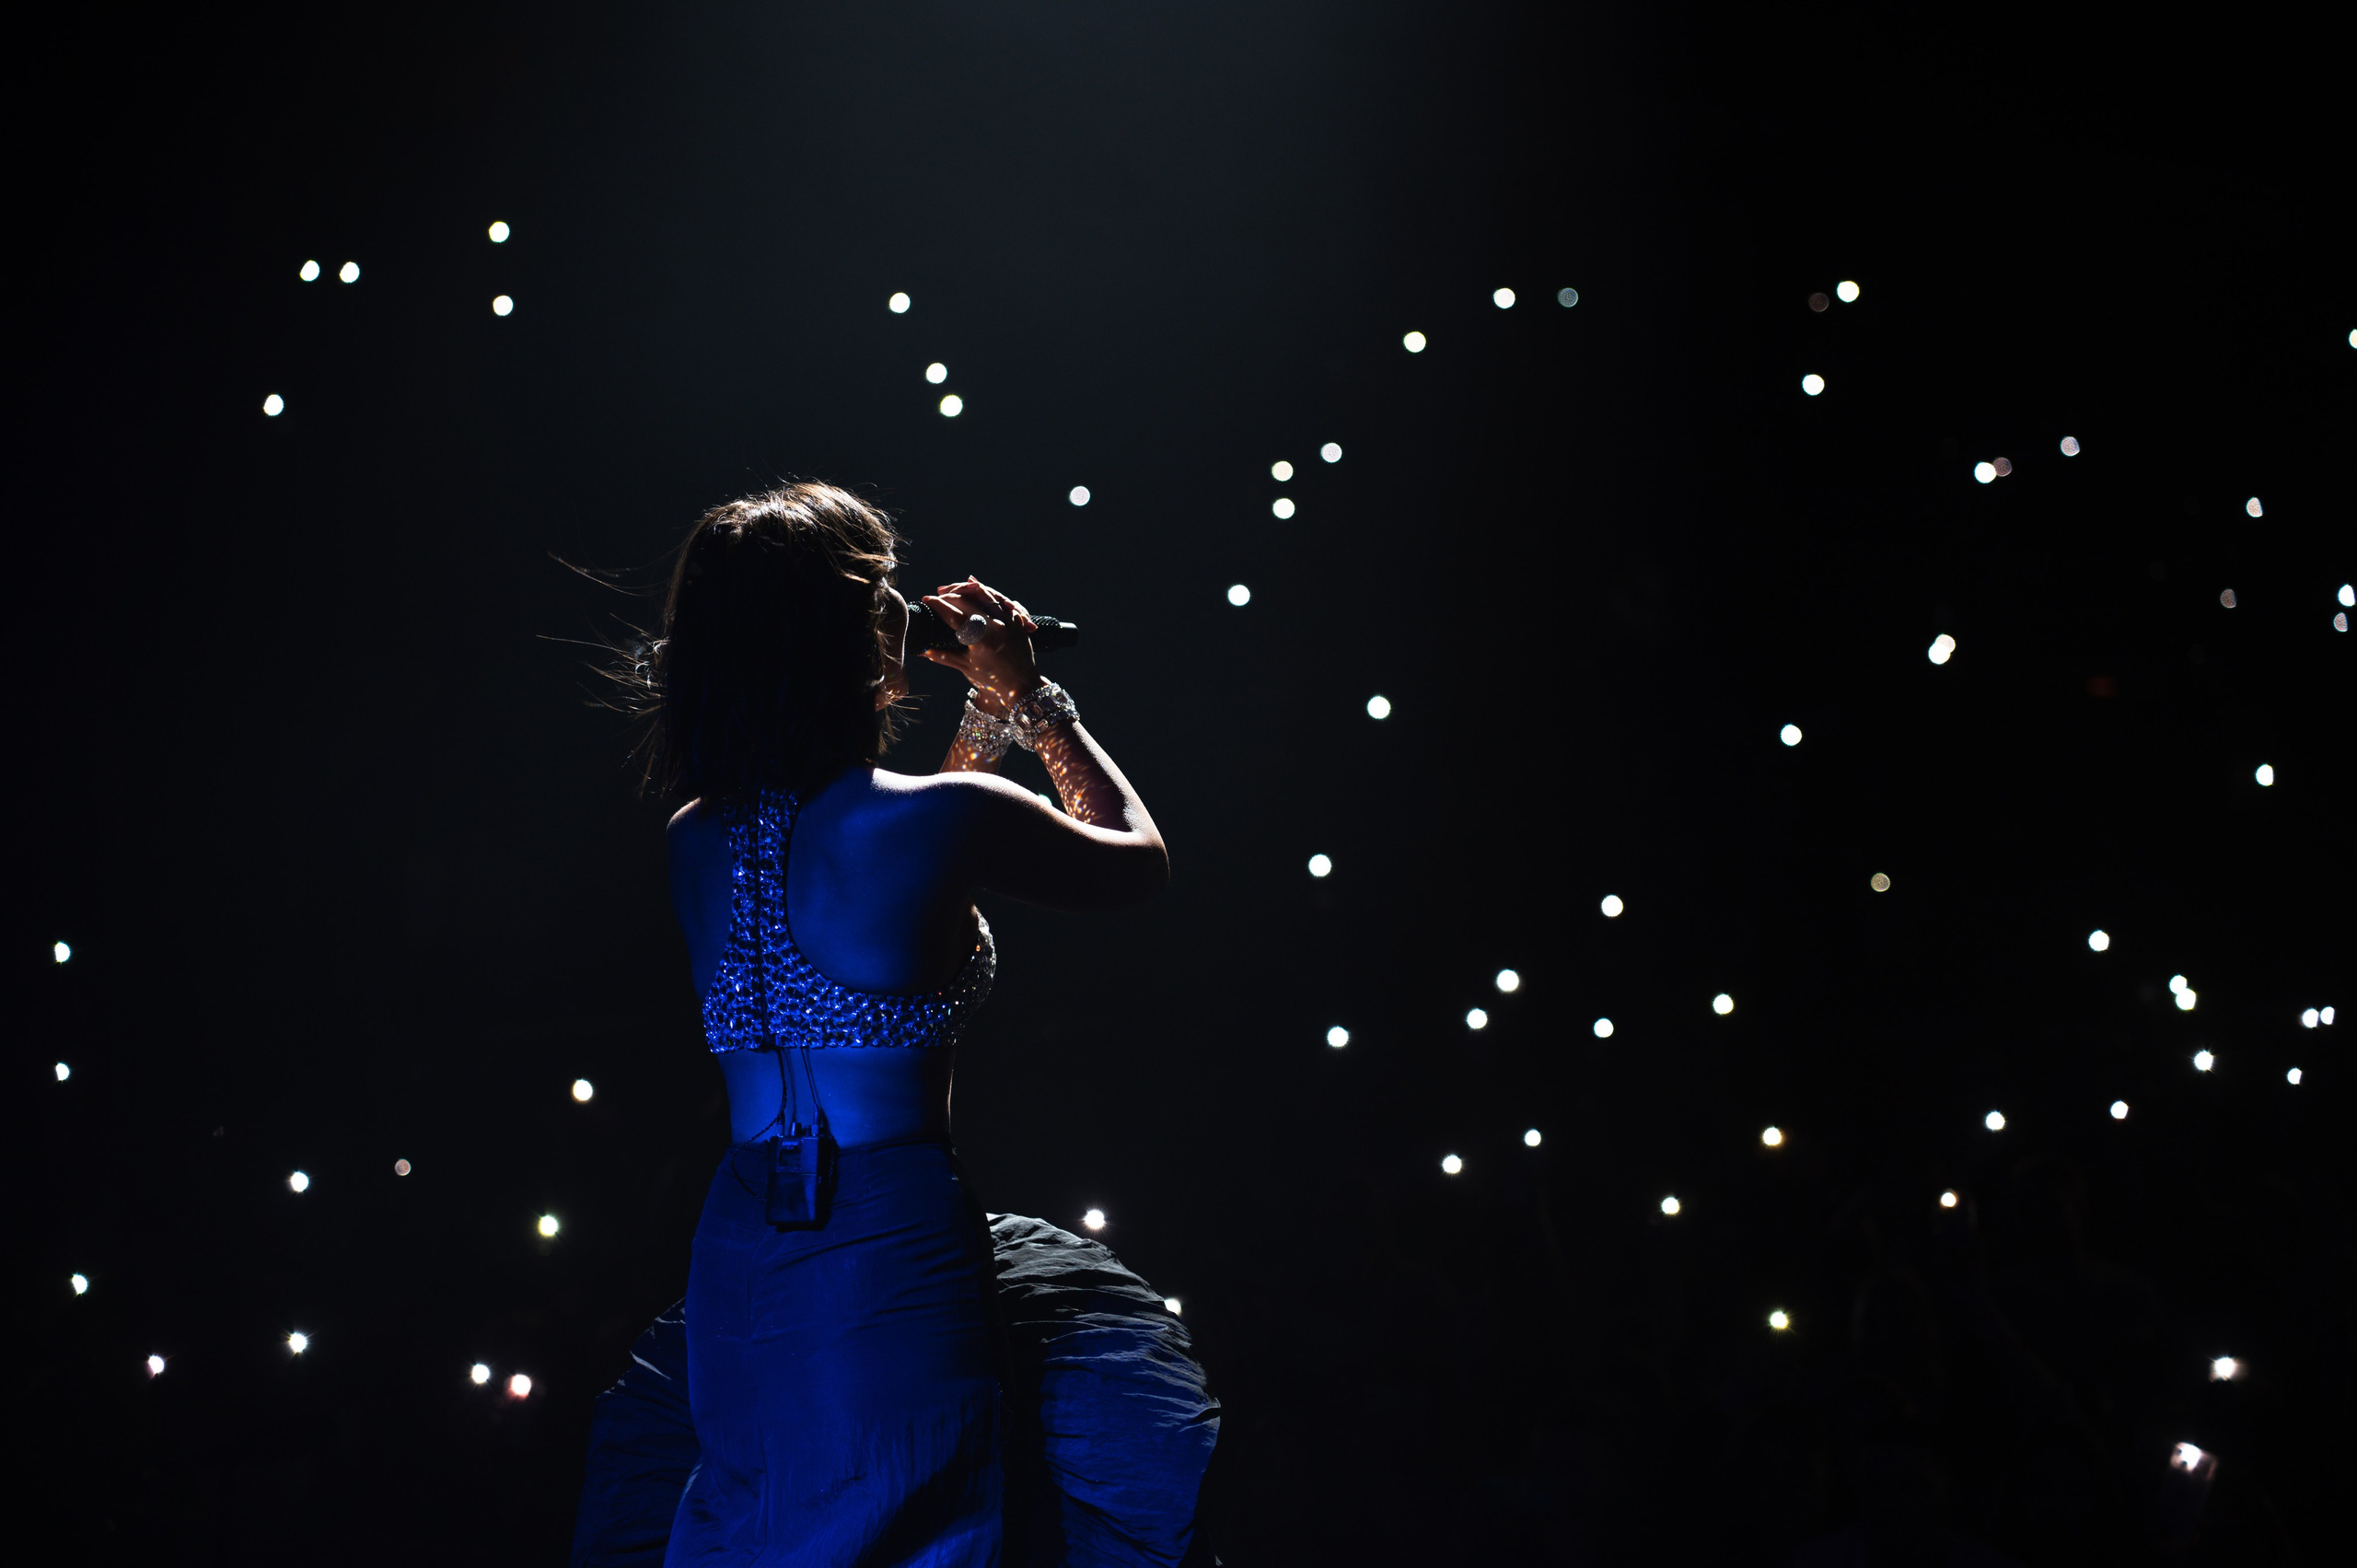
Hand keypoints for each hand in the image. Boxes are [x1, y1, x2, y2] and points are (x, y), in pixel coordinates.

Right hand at [921, 577, 1041, 712]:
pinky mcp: (1016, 618)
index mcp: (982, 639)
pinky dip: (985, 593)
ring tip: (951, 589)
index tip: (926, 599)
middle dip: (949, 596)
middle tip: (936, 595)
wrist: (1023, 686)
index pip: (954, 615)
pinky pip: (999, 599)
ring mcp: (1009, 619)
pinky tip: (973, 585)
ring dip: (966, 589)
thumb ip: (943, 655)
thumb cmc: (993, 681)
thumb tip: (922, 650)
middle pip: (967, 600)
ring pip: (984, 594)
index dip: (938, 605)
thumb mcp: (966, 668)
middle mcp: (996, 625)